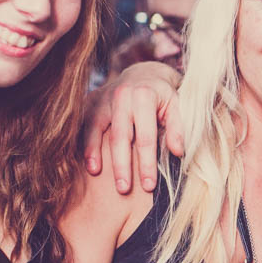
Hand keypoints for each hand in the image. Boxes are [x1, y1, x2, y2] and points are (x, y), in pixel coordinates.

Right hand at [82, 61, 183, 192]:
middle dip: (121, 165)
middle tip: (123, 189)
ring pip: (96, 128)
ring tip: (96, 173)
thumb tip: (178, 152)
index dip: (146, 163)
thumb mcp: (177, 106)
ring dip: (95, 153)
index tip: (149, 186)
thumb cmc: (163, 95)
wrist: (144, 73)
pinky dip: (84, 142)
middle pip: (120, 136)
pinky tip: (85, 160)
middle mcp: (121, 95)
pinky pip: (84, 124)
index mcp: (144, 97)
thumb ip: (178, 128)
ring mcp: (103, 96)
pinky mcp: (90, 100)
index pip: (145, 137)